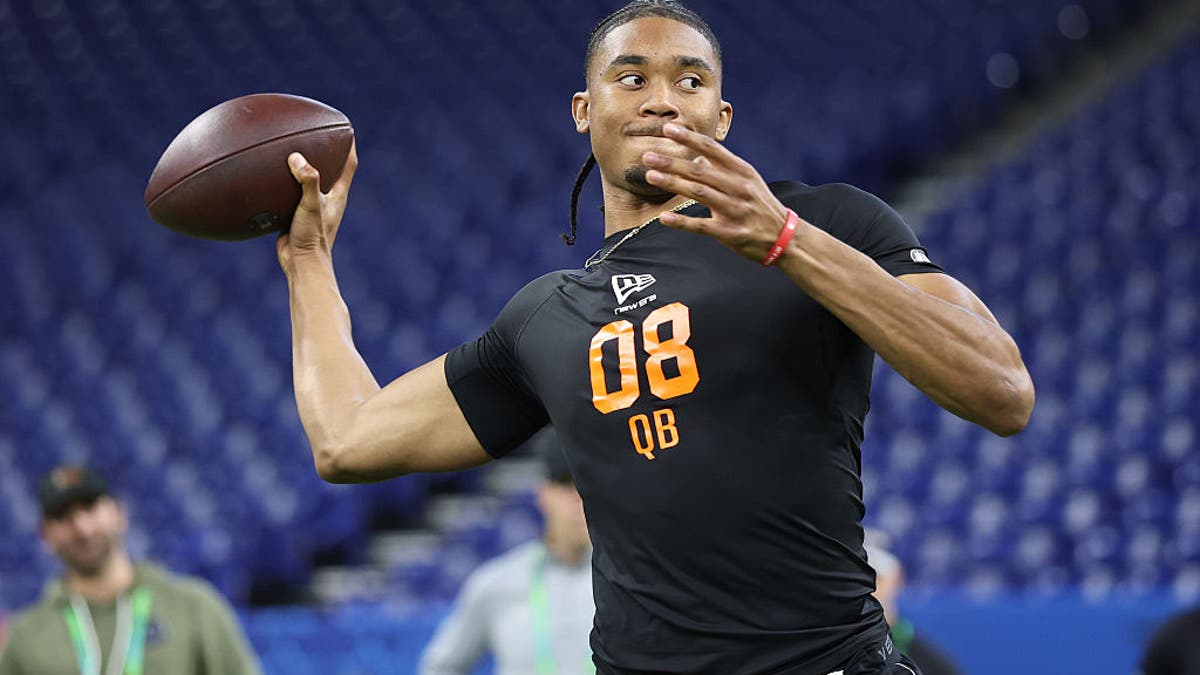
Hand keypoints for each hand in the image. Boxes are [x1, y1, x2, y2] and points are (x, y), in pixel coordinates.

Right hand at [277, 141, 357, 274]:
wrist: (301, 265)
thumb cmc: (312, 237)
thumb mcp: (311, 205)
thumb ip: (308, 181)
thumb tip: (297, 158)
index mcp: (338, 194)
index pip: (349, 164)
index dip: (349, 145)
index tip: (345, 128)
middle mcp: (327, 199)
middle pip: (329, 169)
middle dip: (324, 151)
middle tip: (313, 133)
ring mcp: (311, 207)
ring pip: (307, 181)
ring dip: (300, 168)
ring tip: (286, 150)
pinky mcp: (295, 215)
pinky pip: (288, 194)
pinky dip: (281, 184)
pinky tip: (265, 178)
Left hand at [643, 123, 793, 261]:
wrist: (784, 236)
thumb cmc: (760, 205)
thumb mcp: (747, 180)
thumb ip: (723, 169)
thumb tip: (697, 157)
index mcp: (742, 171)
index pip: (712, 149)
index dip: (689, 138)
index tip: (668, 129)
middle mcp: (738, 187)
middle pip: (700, 171)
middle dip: (672, 162)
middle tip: (648, 155)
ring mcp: (734, 210)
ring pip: (699, 193)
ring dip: (673, 183)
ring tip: (651, 176)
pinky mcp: (730, 233)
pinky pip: (702, 226)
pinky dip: (682, 222)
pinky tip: (664, 218)